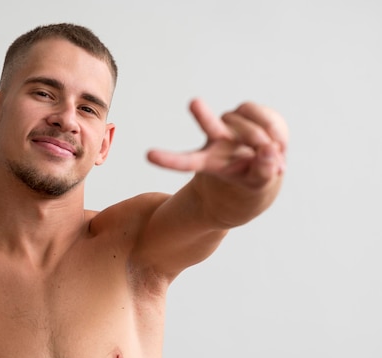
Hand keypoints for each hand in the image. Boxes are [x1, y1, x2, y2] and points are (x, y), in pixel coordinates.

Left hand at [147, 98, 287, 189]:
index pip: (185, 161)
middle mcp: (215, 140)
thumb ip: (262, 172)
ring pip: (250, 127)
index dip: (169, 159)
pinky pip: (266, 118)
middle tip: (193, 102)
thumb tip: (268, 151)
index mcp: (208, 162)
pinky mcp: (250, 113)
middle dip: (201, 115)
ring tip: (275, 157)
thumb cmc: (251, 180)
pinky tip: (279, 146)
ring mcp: (232, 125)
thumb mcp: (257, 185)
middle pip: (209, 125)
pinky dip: (277, 133)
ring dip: (265, 141)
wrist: (261, 169)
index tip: (148, 156)